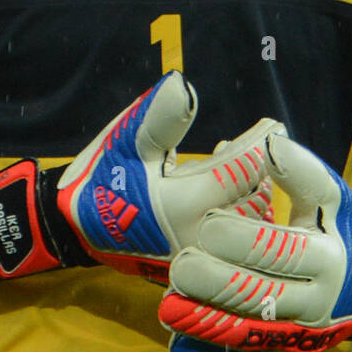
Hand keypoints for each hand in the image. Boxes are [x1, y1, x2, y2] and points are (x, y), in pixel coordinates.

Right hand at [0, 72, 284, 281]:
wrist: (77, 229)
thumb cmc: (102, 177)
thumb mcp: (124, 140)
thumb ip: (158, 116)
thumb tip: (182, 83)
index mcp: (181, 206)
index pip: (238, 171)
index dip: (259, 144)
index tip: (274, 125)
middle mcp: (198, 238)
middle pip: (252, 199)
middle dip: (258, 168)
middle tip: (262, 141)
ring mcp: (202, 258)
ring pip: (249, 224)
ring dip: (252, 191)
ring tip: (245, 163)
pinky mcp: (201, 268)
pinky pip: (236, 241)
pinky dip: (241, 213)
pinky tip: (232, 190)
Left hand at [159, 131, 351, 351]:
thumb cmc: (340, 229)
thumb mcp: (331, 197)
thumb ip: (300, 172)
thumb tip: (270, 142)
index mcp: (328, 255)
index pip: (283, 249)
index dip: (243, 238)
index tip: (207, 224)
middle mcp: (318, 299)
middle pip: (262, 294)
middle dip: (217, 281)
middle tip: (181, 263)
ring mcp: (301, 332)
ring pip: (251, 332)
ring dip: (208, 322)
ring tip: (169, 305)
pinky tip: (180, 348)